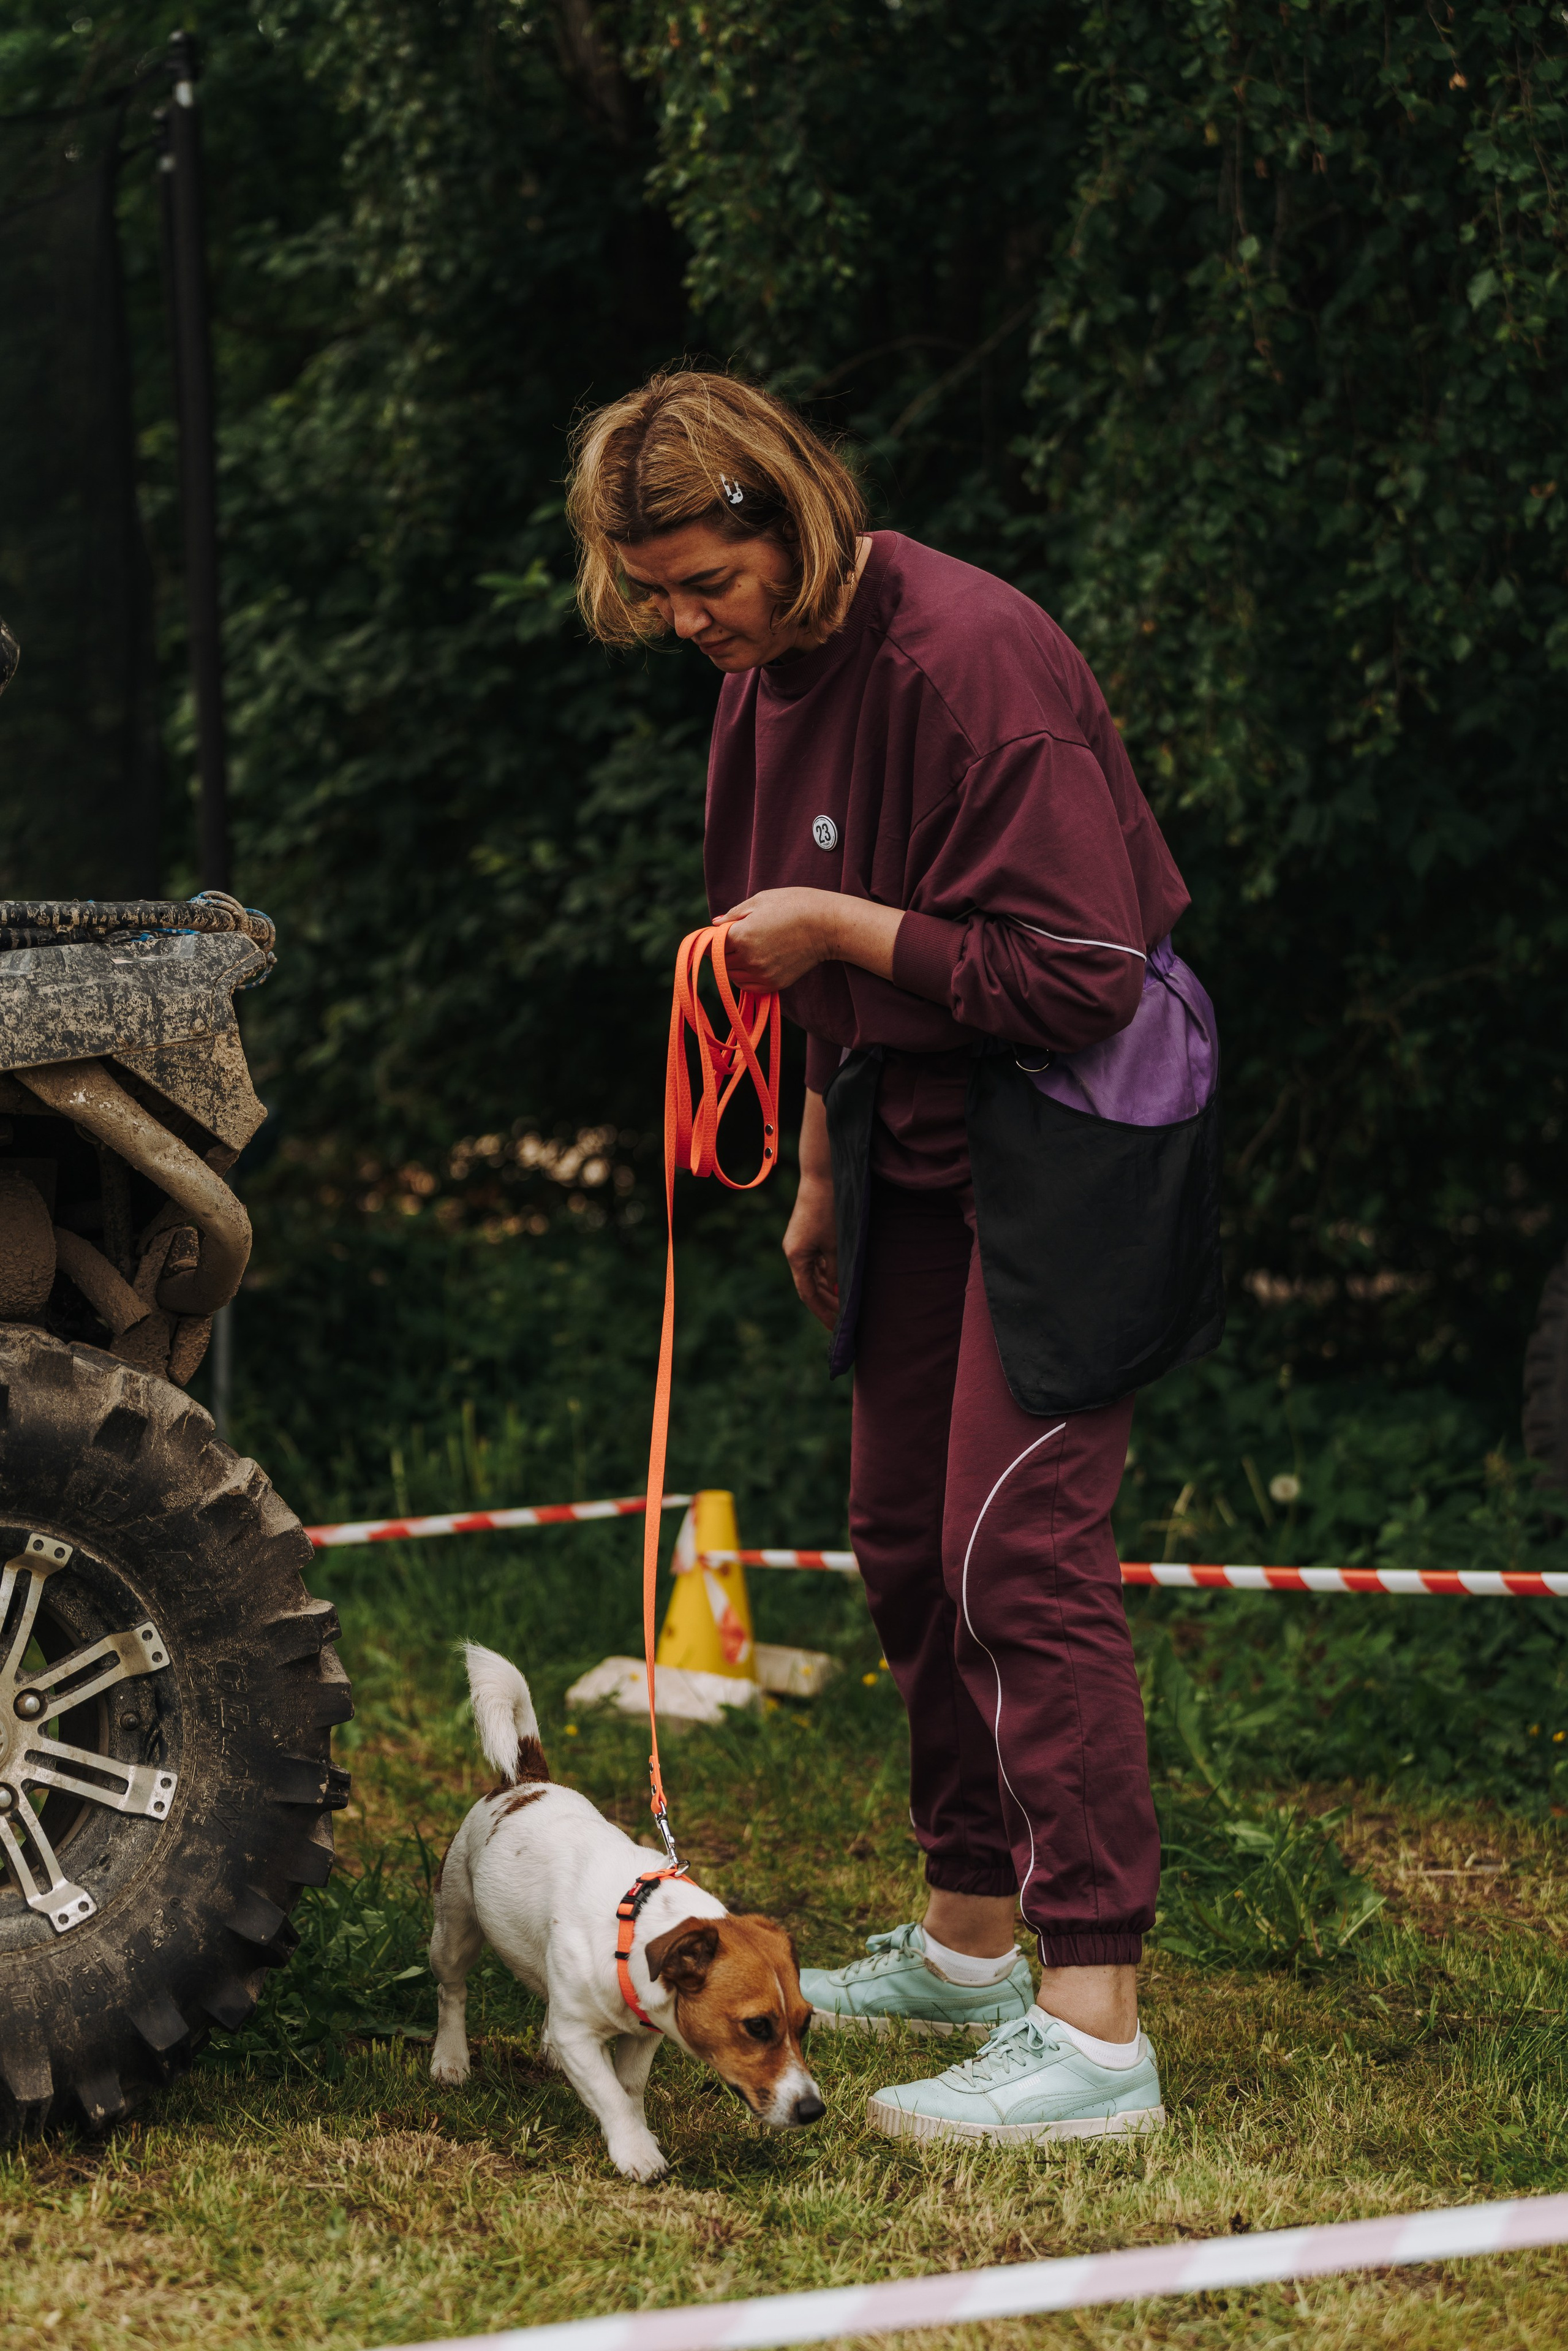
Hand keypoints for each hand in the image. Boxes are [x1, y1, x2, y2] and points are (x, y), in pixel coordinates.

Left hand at [717, 889, 834, 990]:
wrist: (827, 924)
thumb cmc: (794, 905)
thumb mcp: (760, 900)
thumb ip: (734, 914)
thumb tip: (714, 924)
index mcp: (741, 935)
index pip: (712, 944)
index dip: (712, 938)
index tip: (717, 933)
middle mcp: (749, 958)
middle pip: (720, 961)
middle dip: (721, 951)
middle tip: (733, 940)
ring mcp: (762, 974)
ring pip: (732, 975)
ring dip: (732, 965)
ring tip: (745, 951)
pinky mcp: (775, 983)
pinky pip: (748, 986)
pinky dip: (744, 978)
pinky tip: (752, 964)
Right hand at [783, 1172, 838, 1329]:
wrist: (822, 1176)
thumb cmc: (830, 1210)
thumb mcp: (837, 1245)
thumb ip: (837, 1270)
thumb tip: (838, 1290)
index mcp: (797, 1257)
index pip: (808, 1295)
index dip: (822, 1312)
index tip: (835, 1327)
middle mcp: (793, 1252)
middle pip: (809, 1286)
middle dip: (826, 1303)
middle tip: (844, 1318)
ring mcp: (798, 1243)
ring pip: (812, 1274)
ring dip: (828, 1288)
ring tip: (845, 1302)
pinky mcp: (805, 1234)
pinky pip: (814, 1261)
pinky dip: (827, 1273)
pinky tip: (839, 1279)